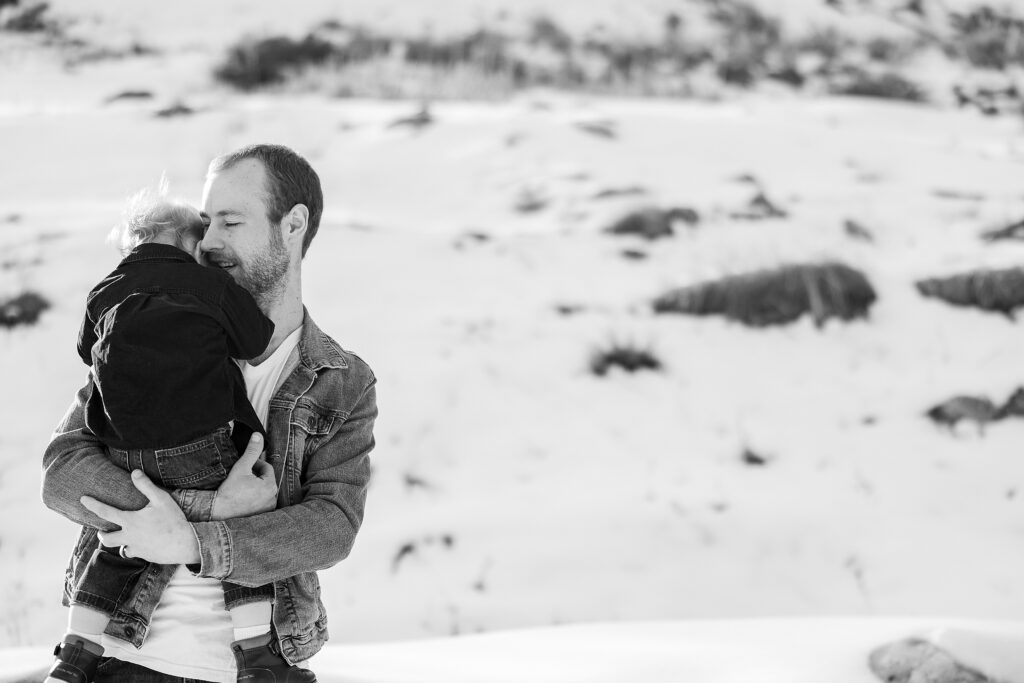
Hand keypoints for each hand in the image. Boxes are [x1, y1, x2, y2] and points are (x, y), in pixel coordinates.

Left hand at [80, 470, 199, 563]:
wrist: (186, 543)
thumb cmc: (174, 519)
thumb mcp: (161, 499)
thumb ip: (146, 486)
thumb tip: (134, 472)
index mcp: (130, 521)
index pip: (106, 512)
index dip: (93, 504)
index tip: (83, 499)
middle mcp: (129, 536)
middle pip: (107, 539)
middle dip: (102, 534)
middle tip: (102, 531)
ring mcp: (137, 548)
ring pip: (120, 549)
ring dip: (119, 543)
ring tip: (124, 539)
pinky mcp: (146, 556)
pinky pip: (135, 553)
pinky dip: (136, 549)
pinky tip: (143, 545)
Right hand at [211, 433, 277, 520]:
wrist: (218, 508)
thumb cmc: (229, 489)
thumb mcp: (241, 466)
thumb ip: (251, 451)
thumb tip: (258, 435)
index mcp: (271, 486)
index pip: (267, 468)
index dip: (256, 464)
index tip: (245, 465)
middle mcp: (272, 498)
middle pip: (266, 478)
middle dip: (256, 474)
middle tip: (242, 475)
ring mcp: (267, 508)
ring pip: (263, 489)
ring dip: (256, 484)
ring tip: (242, 484)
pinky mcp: (260, 514)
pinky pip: (261, 500)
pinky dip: (254, 495)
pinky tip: (244, 494)